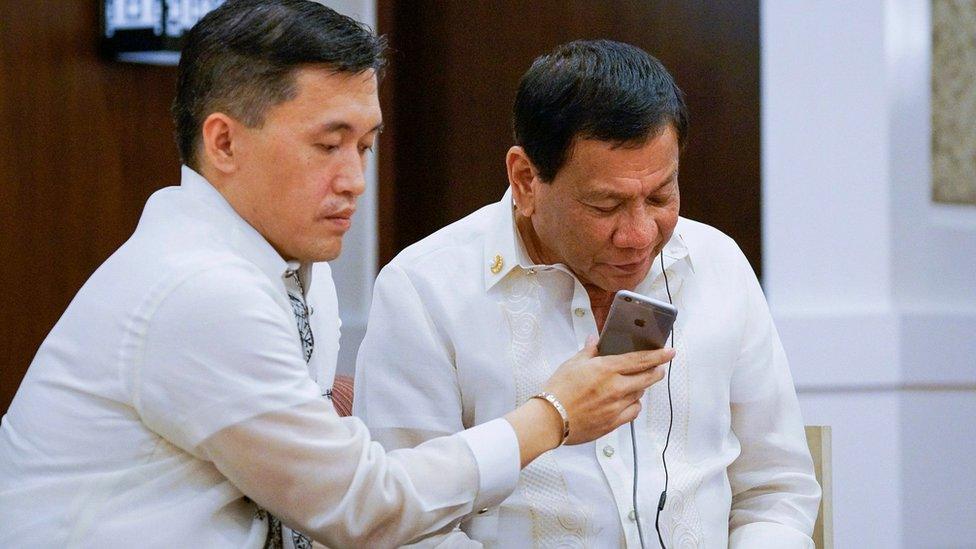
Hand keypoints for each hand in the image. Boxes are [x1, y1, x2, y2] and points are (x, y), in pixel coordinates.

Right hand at [505, 336, 671, 466]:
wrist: (550, 420)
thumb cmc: (558, 390)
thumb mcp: (571, 364)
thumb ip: (588, 351)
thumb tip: (595, 340)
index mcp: (606, 369)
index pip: (640, 360)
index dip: (658, 355)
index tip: (670, 352)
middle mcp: (615, 387)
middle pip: (647, 378)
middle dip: (656, 371)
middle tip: (659, 367)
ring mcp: (616, 406)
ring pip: (640, 394)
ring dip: (641, 387)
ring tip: (634, 383)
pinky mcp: (613, 422)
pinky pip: (633, 412)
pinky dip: (634, 405)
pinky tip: (627, 401)